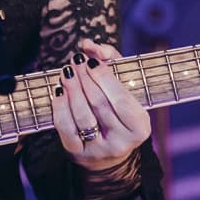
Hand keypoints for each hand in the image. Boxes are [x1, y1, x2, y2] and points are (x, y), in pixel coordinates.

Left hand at [50, 39, 150, 171]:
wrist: (108, 150)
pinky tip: (59, 91)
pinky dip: (60, 108)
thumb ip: (110, 60)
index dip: (104, 79)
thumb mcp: (122, 85)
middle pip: (99, 105)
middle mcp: (122, 142)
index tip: (92, 61)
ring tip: (66, 72)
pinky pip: (66, 129)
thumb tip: (89, 45)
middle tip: (76, 61)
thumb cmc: (116, 110)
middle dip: (85, 79)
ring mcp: (99, 150)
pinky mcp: (78, 154)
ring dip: (72, 90)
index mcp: (140, 127)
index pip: (121, 100)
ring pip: (82, 116)